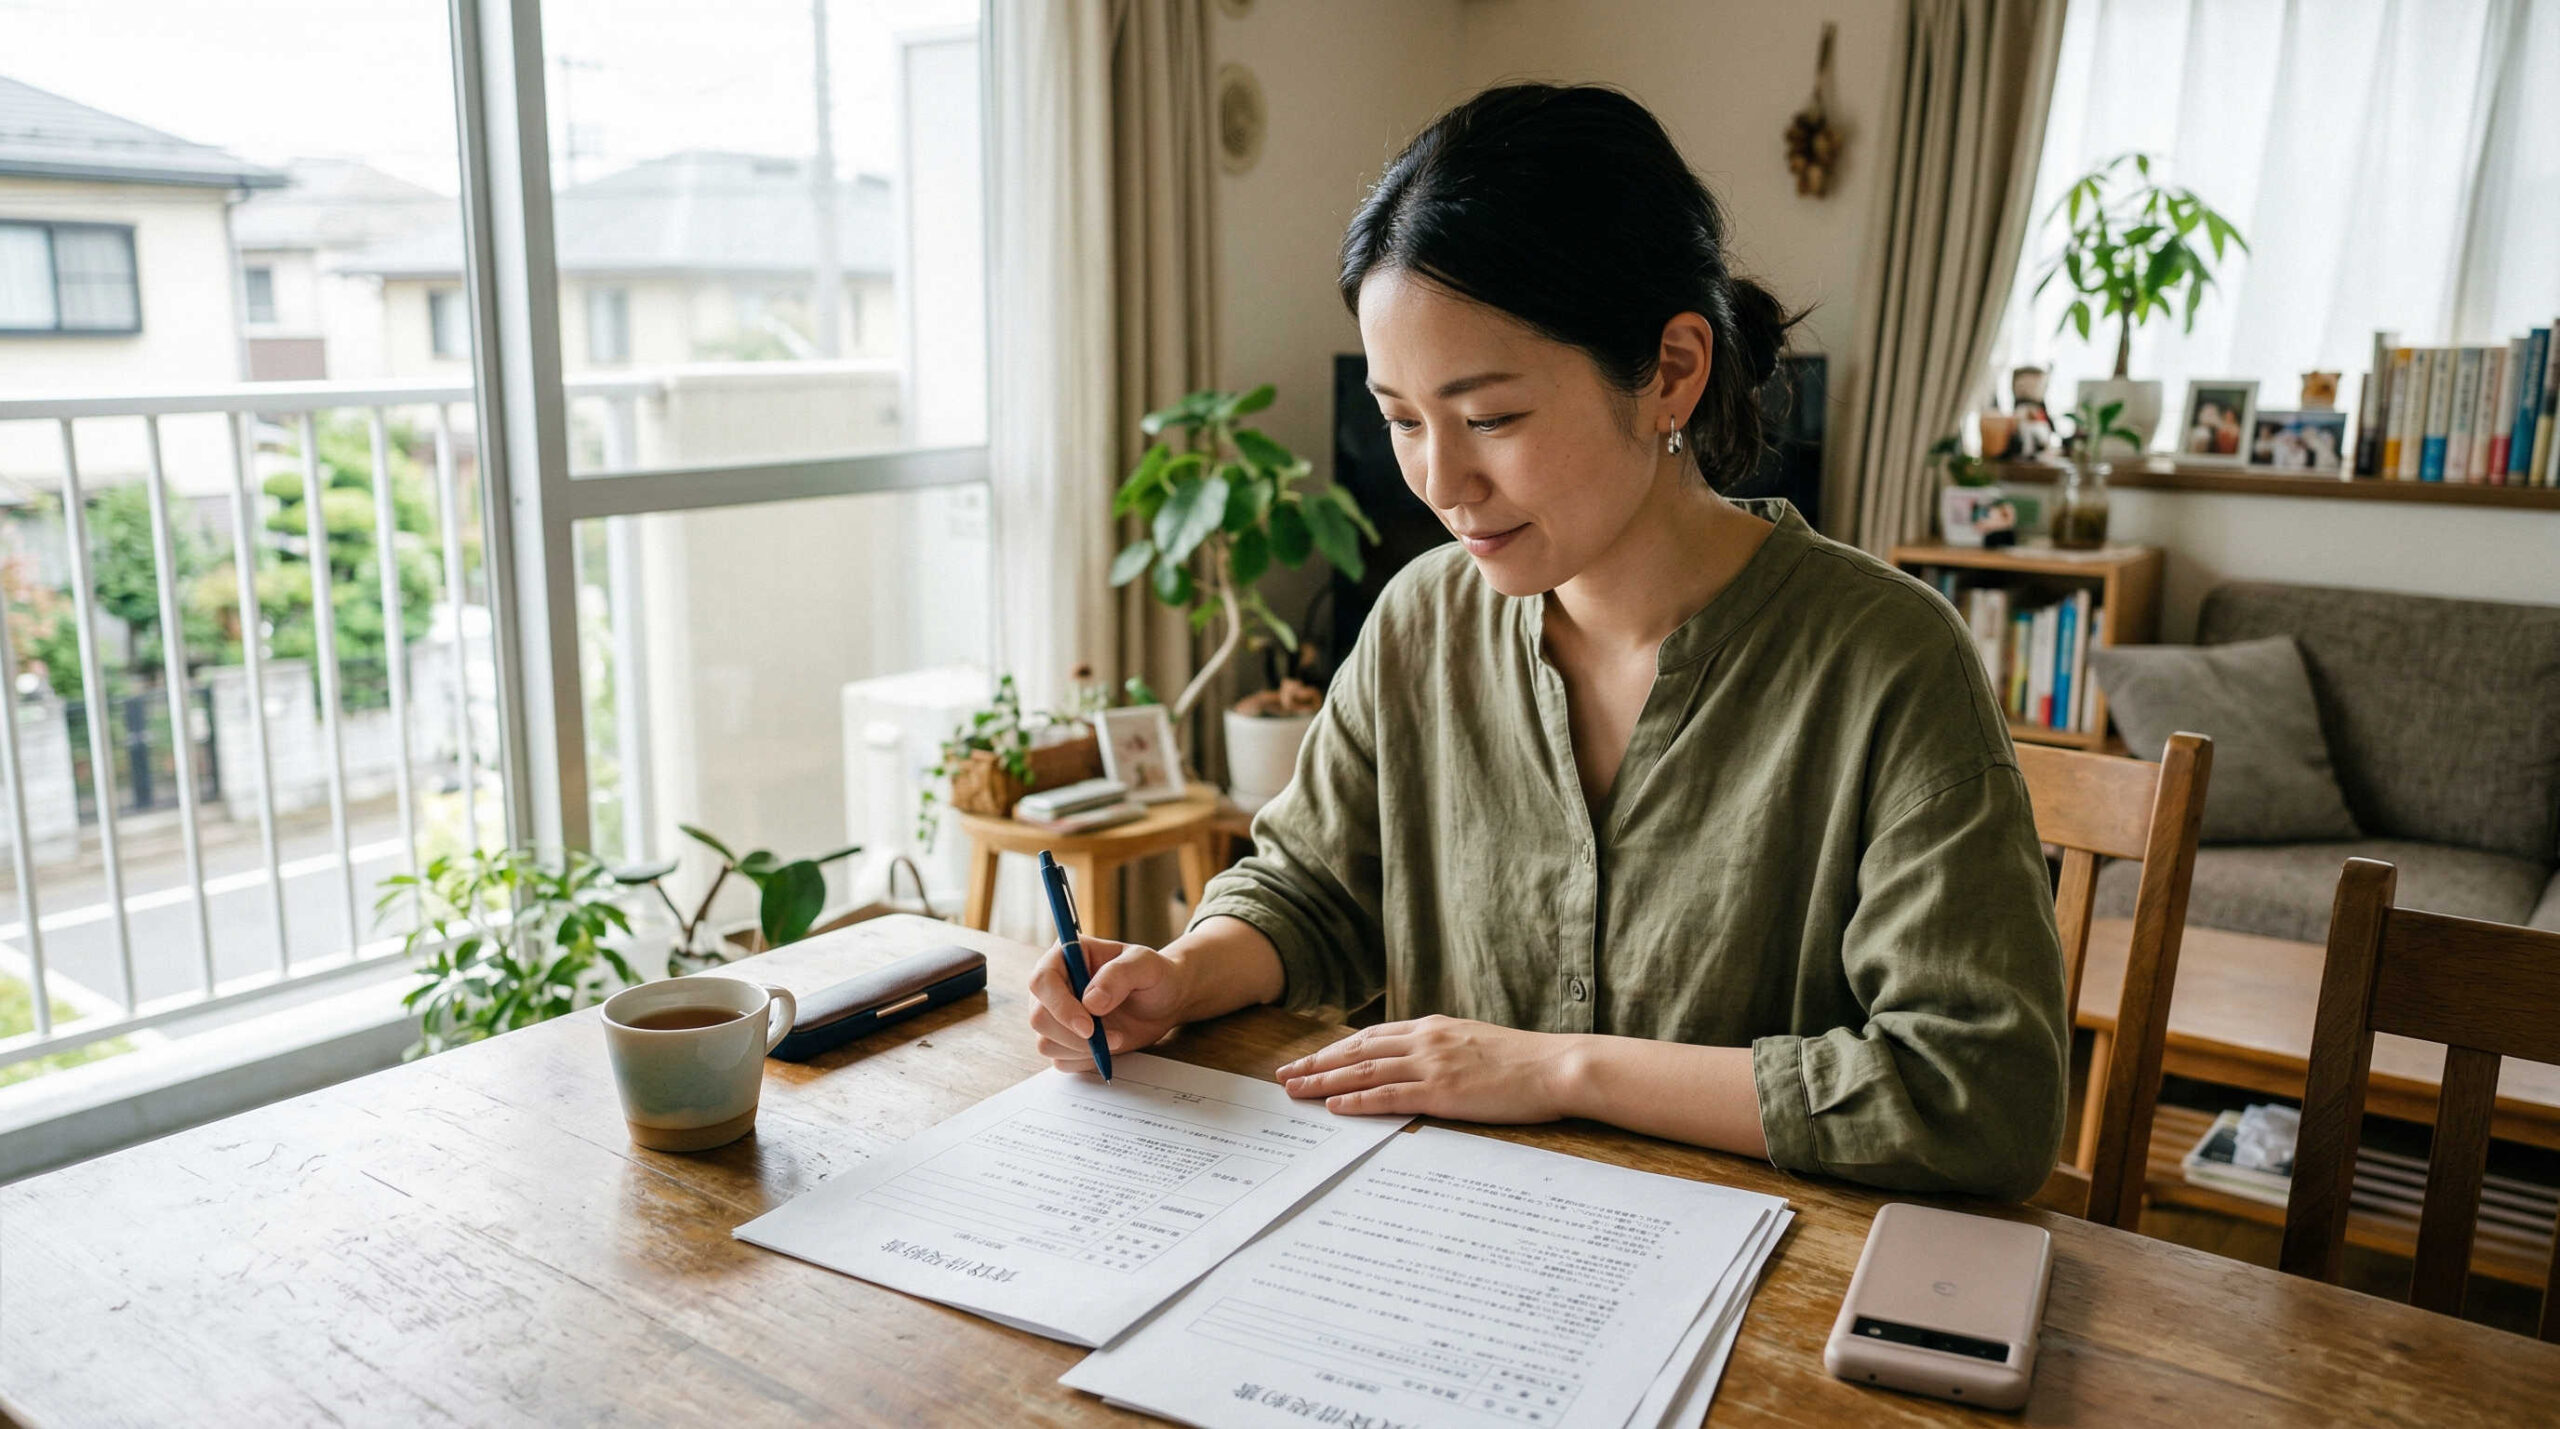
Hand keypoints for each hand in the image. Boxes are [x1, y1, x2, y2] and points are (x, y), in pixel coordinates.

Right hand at [1026, 936, 1191, 1072]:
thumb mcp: (1146, 965)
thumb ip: (1119, 975)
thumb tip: (1090, 1002)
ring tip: (1117, 1038)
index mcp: (1066, 955)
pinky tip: (1108, 1047)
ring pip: (1046, 1042)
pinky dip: (1085, 1060)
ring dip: (1082, 1049)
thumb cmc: (1154, 976)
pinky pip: (1060, 1060)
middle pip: (1039, 1017)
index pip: (1042, 981)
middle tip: (1114, 1038)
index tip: (1089, 1026)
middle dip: (1073, 1035)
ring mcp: (1056, 1014)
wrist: (1164, 1002)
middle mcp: (1054, 985)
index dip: (1060, 1006)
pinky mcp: (1063, 1039)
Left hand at [1276, 1015, 1580, 1122]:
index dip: (1336, 1049)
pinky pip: (1389, 1096)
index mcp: (1433, 1028)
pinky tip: (1334, 1106)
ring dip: (1324, 1082)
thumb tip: (1419, 1063)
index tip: (1310, 1059)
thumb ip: (1443, 1049)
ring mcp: (1432, 1065)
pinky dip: (1357, 1101)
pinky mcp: (1442, 1092)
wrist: (1556, 1066)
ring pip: (1364, 1072)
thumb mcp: (1475, 1044)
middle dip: (1317, 1063)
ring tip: (1295, 1091)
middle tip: (1284, 1076)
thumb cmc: (1523, 1061)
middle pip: (1357, 1051)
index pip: (1371, 1037)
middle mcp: (1425, 1041)